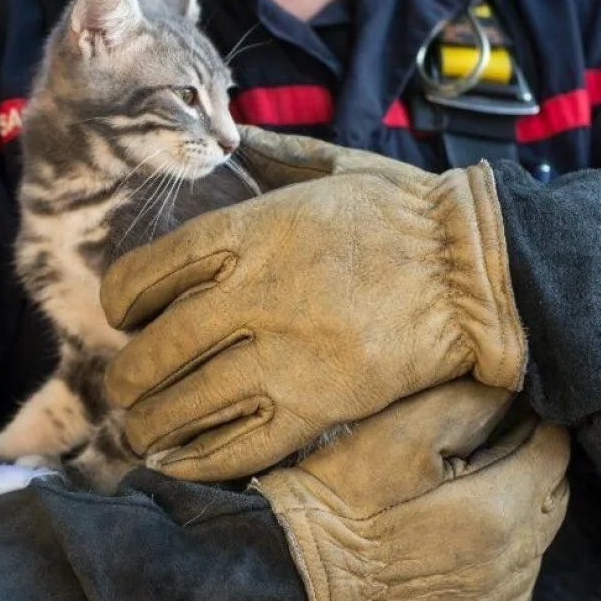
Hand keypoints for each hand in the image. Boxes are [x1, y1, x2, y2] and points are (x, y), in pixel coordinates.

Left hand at [100, 126, 527, 479]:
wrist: (480, 273)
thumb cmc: (407, 214)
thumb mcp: (336, 165)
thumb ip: (276, 156)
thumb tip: (236, 138)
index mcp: (251, 232)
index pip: (147, 272)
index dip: (120, 301)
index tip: (122, 316)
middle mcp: (255, 295)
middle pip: (156, 347)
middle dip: (127, 376)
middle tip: (123, 388)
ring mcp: (283, 355)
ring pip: (186, 402)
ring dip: (149, 423)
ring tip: (139, 431)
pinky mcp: (317, 406)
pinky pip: (237, 443)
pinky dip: (195, 459)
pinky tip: (174, 462)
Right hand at [255, 379, 570, 600]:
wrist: (304, 570)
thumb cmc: (342, 500)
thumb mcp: (396, 434)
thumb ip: (465, 404)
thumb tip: (510, 387)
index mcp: (499, 509)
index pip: (554, 447)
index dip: (529, 418)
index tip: (498, 407)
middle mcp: (514, 562)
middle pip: (553, 490)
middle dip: (526, 459)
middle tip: (475, 444)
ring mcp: (503, 596)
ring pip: (537, 531)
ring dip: (514, 502)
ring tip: (458, 488)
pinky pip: (517, 570)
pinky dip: (500, 544)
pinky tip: (455, 529)